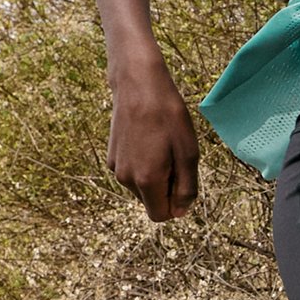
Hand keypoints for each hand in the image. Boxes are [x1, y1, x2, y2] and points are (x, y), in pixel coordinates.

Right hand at [107, 57, 199, 221]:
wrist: (138, 84)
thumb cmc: (168, 115)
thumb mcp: (189, 153)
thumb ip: (186, 188)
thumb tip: (180, 212)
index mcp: (147, 180)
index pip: (160, 215)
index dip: (175, 206)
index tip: (183, 180)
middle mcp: (126, 179)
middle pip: (151, 201)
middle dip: (166, 188)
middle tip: (175, 156)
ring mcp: (116, 167)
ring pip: (141, 187)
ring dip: (155, 175)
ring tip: (162, 145)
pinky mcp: (111, 156)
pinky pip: (132, 172)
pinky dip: (143, 164)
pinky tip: (149, 139)